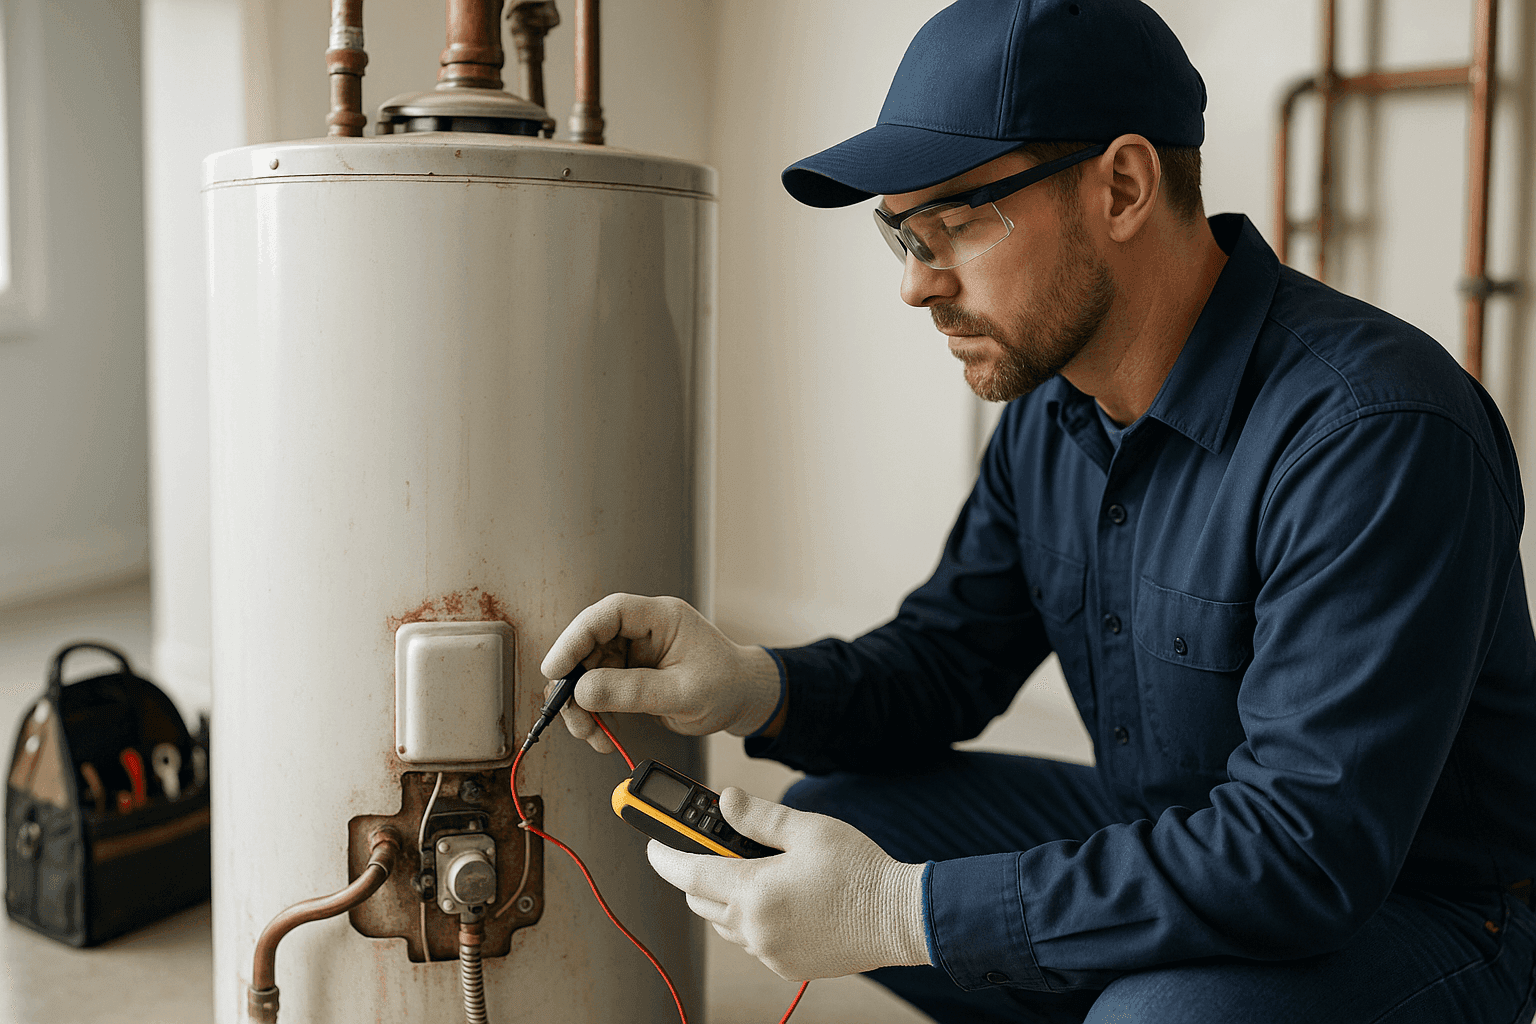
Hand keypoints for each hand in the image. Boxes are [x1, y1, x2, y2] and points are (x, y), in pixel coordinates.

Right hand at [541, 594, 782, 752]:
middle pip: (589, 644)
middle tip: (570, 714)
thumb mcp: (683, 694)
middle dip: (574, 682)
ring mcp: (634, 651)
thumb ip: (633, 691)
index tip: (555, 668)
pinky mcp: (630, 673)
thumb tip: (583, 690)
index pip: (609, 614)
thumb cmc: (726, 687)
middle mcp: (643, 629)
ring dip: (580, 705)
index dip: (576, 637)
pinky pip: (598, 688)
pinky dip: (593, 713)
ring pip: (587, 670)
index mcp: (662, 617)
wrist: (742, 700)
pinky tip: (600, 733)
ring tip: (590, 734)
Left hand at [646, 787, 929, 980]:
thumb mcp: (808, 830)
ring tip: (754, 870)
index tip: (651, 842)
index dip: (664, 855)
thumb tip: (726, 801)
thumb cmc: (859, 870)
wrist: (900, 917)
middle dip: (697, 872)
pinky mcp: (786, 966)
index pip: (689, 873)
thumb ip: (759, 817)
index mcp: (755, 891)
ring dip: (723, 897)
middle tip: (713, 845)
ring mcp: (770, 952)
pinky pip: (750, 941)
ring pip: (724, 923)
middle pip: (700, 900)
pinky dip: (749, 919)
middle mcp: (755, 929)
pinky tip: (778, 898)